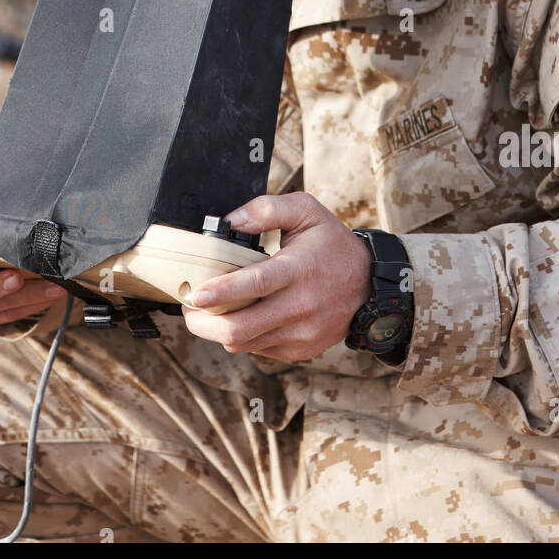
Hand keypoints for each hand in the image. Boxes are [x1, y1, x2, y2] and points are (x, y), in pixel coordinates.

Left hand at [182, 191, 371, 360]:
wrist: (369, 284)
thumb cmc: (332, 244)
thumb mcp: (306, 210)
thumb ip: (267, 209)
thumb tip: (231, 221)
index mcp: (299, 269)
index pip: (255, 285)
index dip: (222, 292)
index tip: (195, 294)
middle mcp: (301, 305)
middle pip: (241, 327)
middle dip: (204, 322)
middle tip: (189, 307)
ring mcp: (302, 333)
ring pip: (244, 343)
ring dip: (217, 331)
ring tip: (206, 313)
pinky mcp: (301, 349)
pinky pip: (258, 349)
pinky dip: (242, 337)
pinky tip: (240, 318)